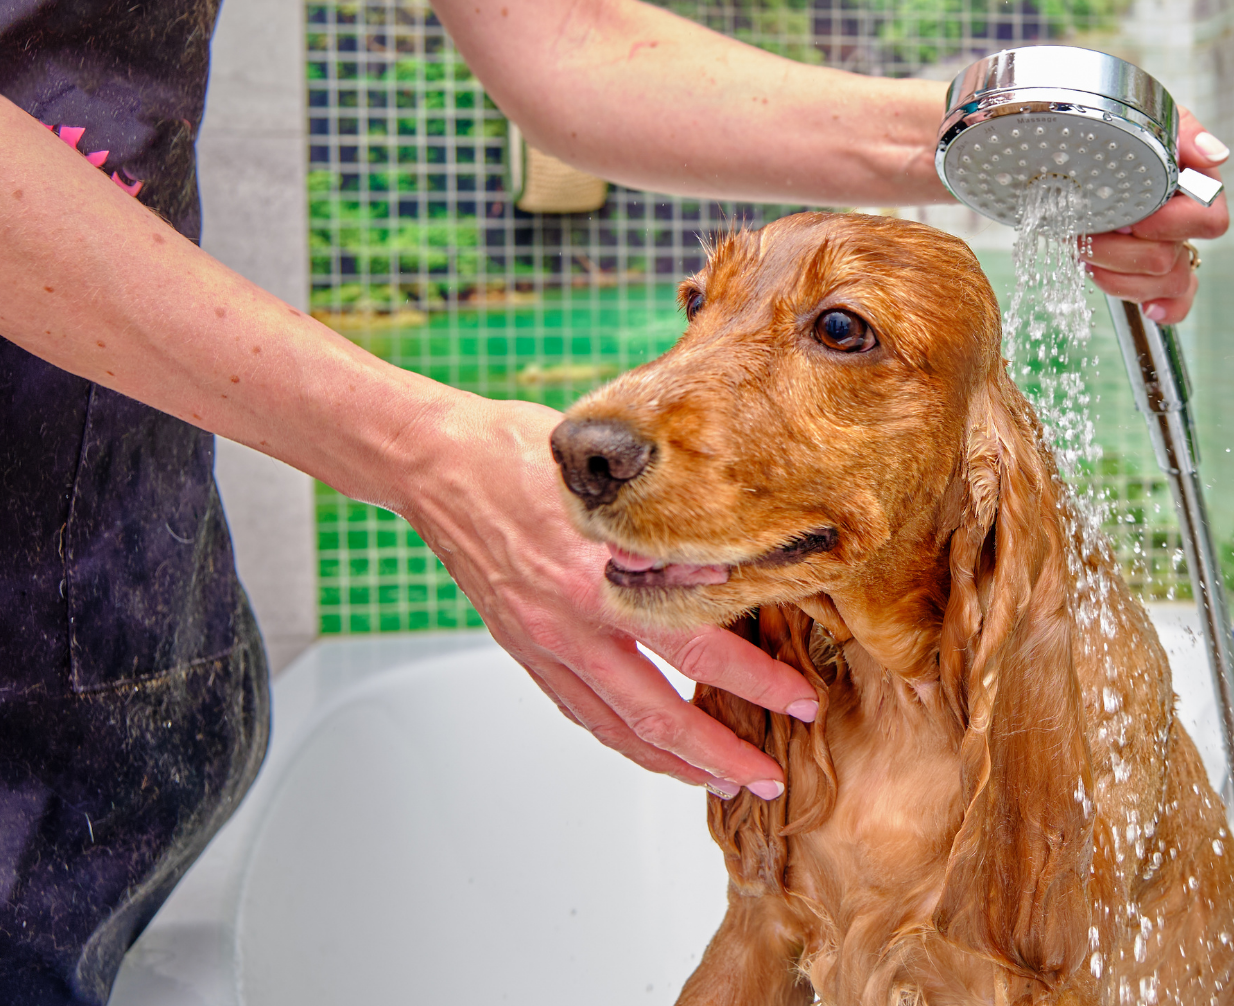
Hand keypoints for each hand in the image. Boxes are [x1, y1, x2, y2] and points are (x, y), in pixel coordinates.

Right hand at [393, 392, 817, 799]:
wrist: (433, 462)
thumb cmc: (515, 451)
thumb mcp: (605, 477)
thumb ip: (663, 531)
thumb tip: (727, 568)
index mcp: (596, 579)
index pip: (697, 647)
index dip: (755, 681)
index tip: (801, 699)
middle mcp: (567, 623)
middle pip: (658, 713)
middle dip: (720, 754)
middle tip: (766, 777)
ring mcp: (540, 643)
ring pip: (616, 727)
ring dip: (673, 763)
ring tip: (719, 781)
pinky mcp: (522, 648)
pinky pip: (579, 711)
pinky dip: (622, 738)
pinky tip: (651, 748)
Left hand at [1083, 107, 1229, 323]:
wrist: (1084, 147)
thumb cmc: (1122, 131)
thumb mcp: (1152, 120)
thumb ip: (1185, 132)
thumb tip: (1215, 155)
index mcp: (1195, 188)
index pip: (1210, 222)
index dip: (1170, 226)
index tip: (1133, 216)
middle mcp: (1185, 224)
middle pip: (1172, 263)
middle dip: (1122, 252)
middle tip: (1090, 231)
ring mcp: (1172, 252)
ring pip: (1164, 285)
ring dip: (1117, 275)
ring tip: (1086, 252)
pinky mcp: (1152, 273)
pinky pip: (1176, 304)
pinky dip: (1164, 308)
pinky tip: (1148, 307)